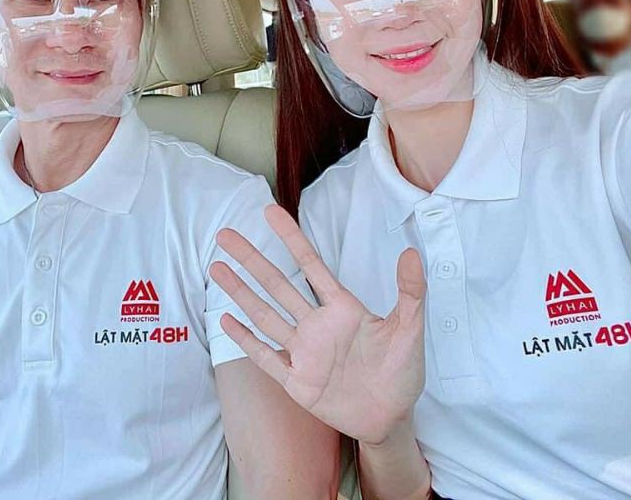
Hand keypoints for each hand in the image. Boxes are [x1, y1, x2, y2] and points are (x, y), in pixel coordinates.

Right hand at [209, 204, 425, 445]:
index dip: (291, 238)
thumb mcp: (410, 329)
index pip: (310, 265)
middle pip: (277, 284)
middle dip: (251, 259)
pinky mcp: (297, 382)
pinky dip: (246, 340)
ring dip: (241, 292)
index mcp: (341, 308)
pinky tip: (227, 321)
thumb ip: (411, 292)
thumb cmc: (402, 371)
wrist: (393, 419)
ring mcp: (304, 352)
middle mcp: (316, 325)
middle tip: (226, 234)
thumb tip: (413, 253)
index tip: (271, 212)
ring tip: (218, 268)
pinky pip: (266, 357)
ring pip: (265, 316)